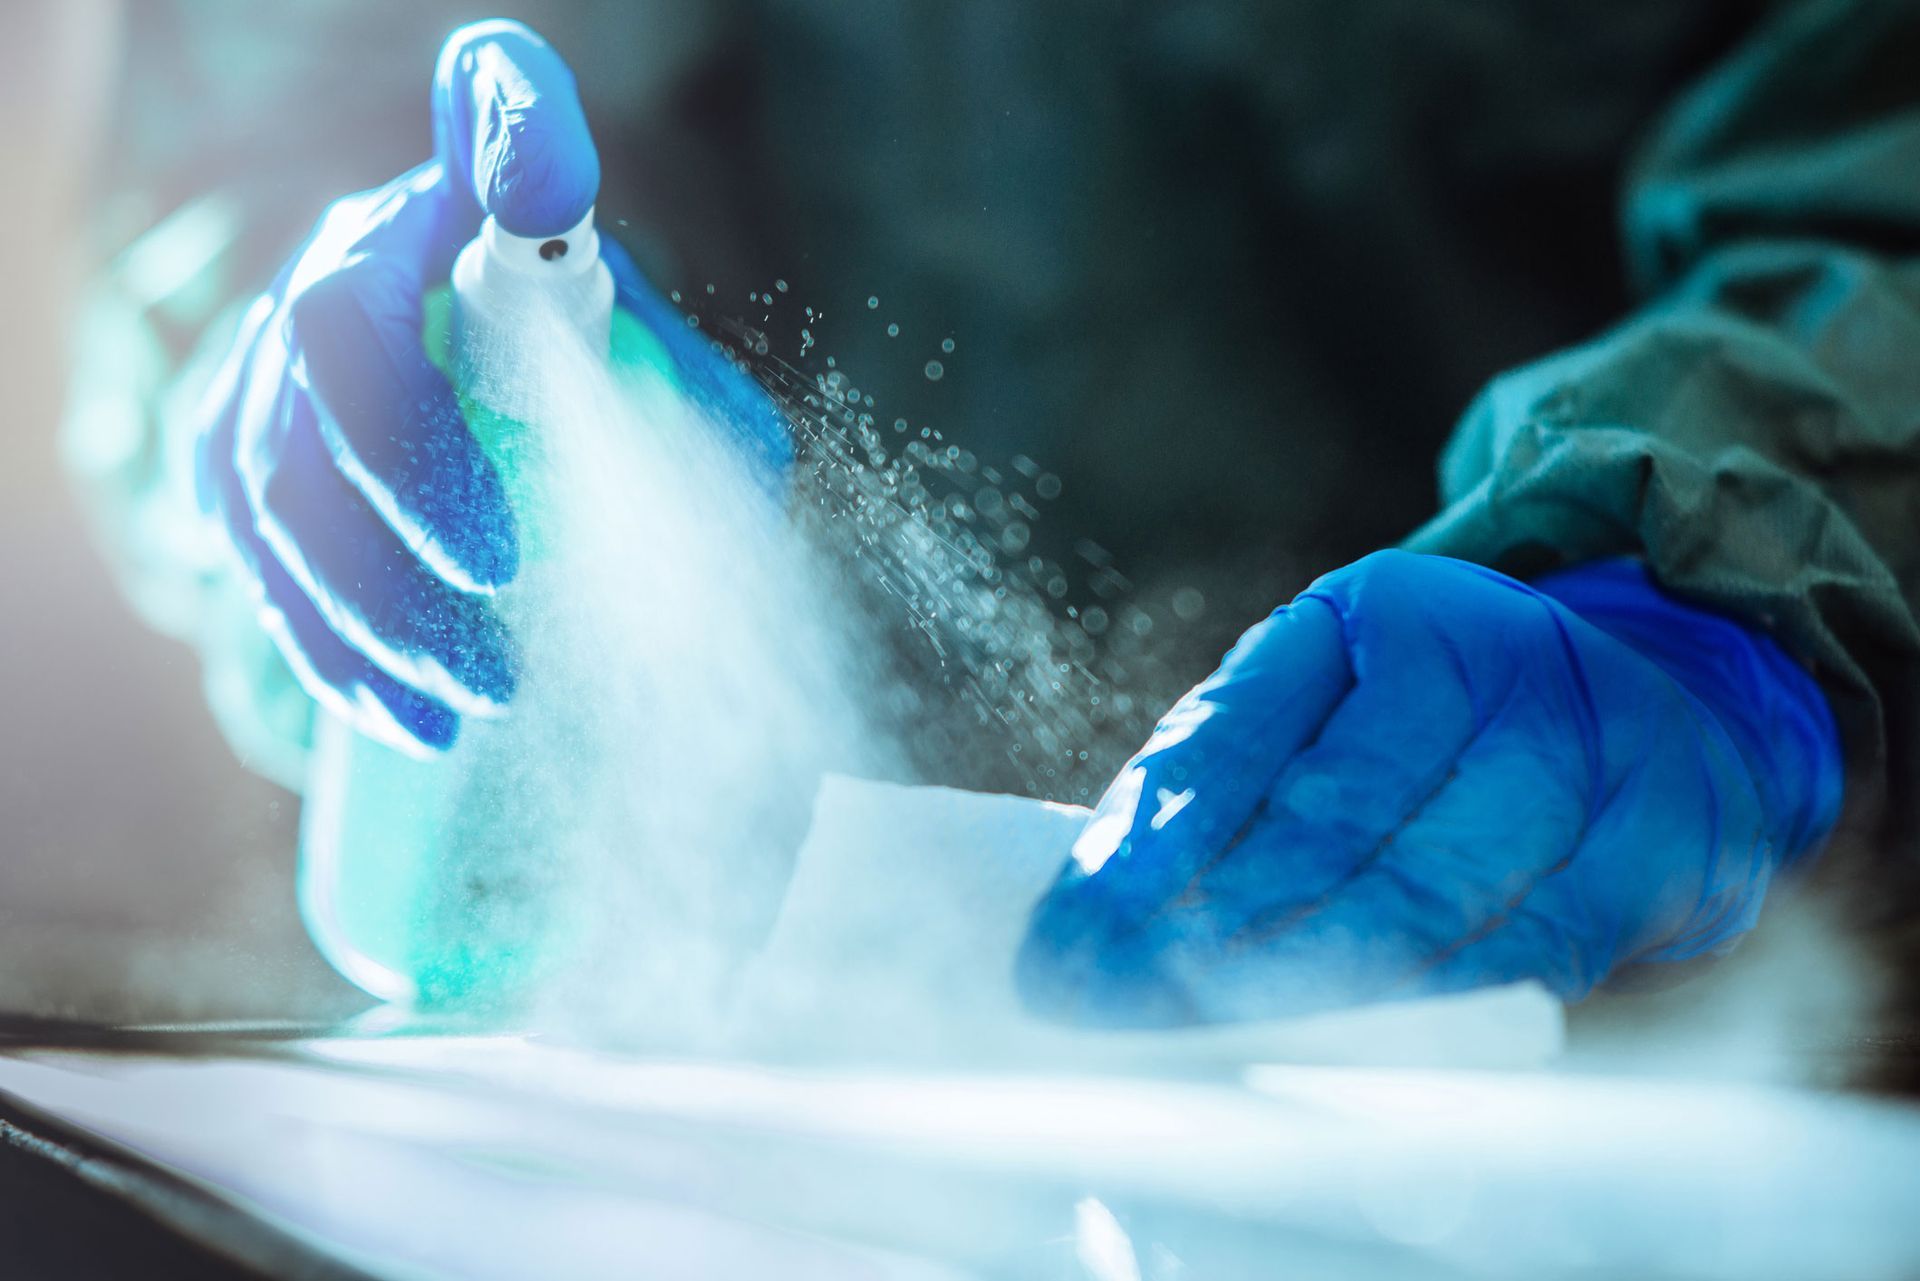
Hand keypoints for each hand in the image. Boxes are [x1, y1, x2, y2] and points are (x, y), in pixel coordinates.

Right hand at [196, 20, 787, 754]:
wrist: (490, 426)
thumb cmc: (599, 401)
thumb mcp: (676, 394)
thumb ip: (687, 404)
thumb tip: (734, 485)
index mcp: (473, 223)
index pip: (491, 144)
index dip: (516, 147)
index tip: (552, 191)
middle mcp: (356, 266)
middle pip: (337, 356)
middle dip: (411, 497)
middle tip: (505, 600)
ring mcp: (277, 358)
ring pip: (275, 482)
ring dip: (371, 612)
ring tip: (482, 702)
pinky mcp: (239, 459)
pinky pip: (249, 557)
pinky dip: (325, 653)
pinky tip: (402, 721)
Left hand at [1017, 551, 1842, 1026]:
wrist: (1664, 711)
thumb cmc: (1446, 734)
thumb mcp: (1334, 712)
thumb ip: (1229, 785)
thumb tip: (1102, 900)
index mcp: (1370, 614)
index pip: (1233, 735)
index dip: (1147, 847)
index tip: (1064, 941)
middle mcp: (1478, 656)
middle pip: (1324, 818)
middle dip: (1204, 935)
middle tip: (1112, 1010)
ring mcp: (1577, 744)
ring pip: (1421, 887)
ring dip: (1302, 982)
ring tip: (1199, 1039)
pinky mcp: (1650, 847)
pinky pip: (1523, 950)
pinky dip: (1426, 1007)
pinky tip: (1345, 1046)